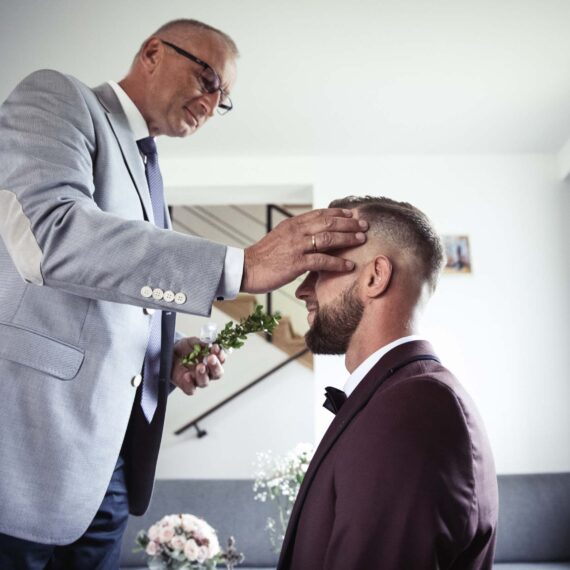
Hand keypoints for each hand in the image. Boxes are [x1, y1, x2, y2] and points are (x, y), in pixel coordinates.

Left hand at [171, 337, 224, 394]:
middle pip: (217, 373)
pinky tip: (187, 376)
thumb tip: (208, 343)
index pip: (221, 360)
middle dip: (215, 366)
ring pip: (205, 382)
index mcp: (212, 360)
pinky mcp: (187, 386)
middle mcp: (208, 372)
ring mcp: (197, 380)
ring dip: (203, 375)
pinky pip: (191, 389)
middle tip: (211, 358)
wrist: (170, 354)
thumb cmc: (185, 348)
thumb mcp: (191, 342)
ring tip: (200, 366)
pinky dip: (189, 384)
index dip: (221, 355)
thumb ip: (200, 343)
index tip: (216, 347)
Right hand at [241, 208, 367, 292]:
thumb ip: (296, 234)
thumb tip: (312, 234)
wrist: (246, 268)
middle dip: (349, 223)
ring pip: (328, 238)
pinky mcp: (296, 263)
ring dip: (348, 238)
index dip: (338, 213)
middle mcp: (296, 231)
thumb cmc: (263, 257)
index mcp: (292, 224)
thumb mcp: (280, 238)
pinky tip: (349, 265)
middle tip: (364, 225)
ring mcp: (297, 246)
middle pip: (328, 222)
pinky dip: (338, 262)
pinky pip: (322, 260)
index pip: (320, 213)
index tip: (352, 214)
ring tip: (361, 240)